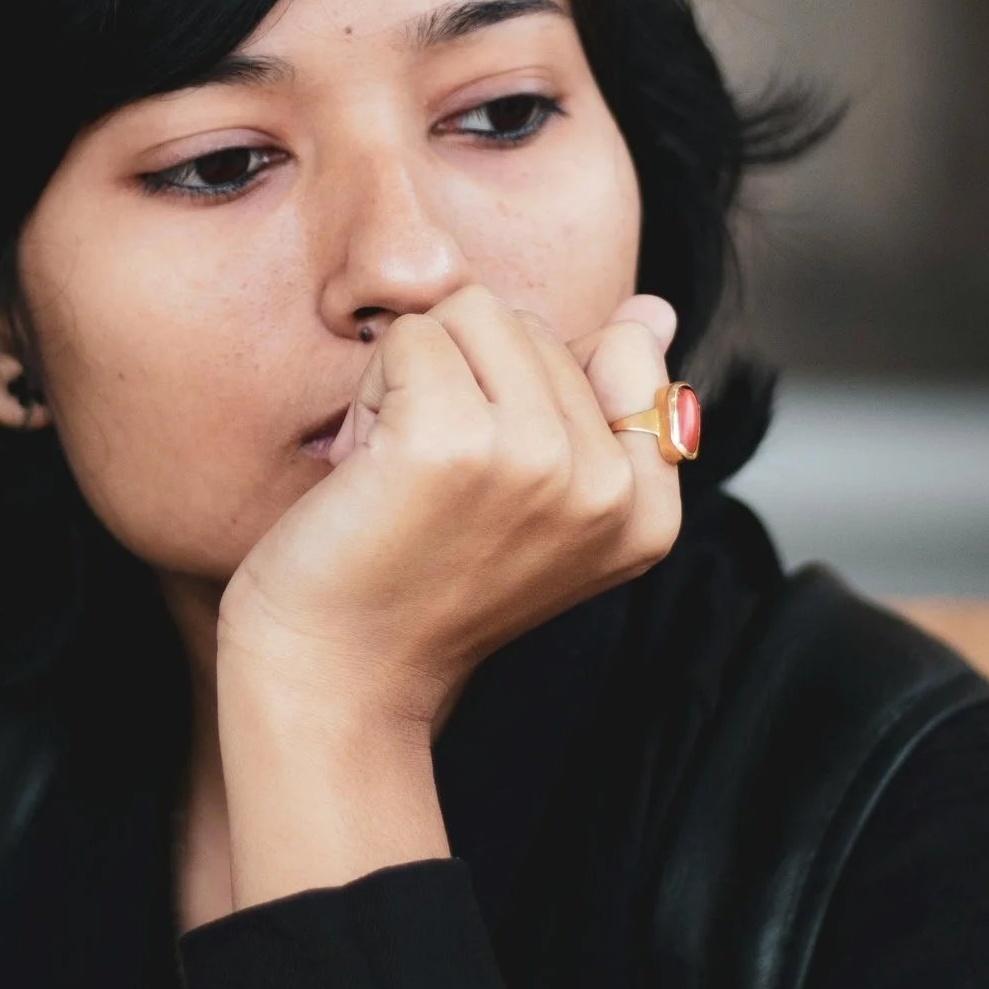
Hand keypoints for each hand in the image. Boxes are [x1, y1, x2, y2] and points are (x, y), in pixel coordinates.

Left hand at [211, 287, 682, 905]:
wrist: (334, 678)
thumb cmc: (419, 580)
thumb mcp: (540, 496)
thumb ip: (607, 401)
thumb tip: (654, 311)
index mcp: (647, 509)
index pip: (623, 347)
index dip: (529, 386)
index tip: (494, 475)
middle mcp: (608, 488)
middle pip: (533, 323)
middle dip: (465, 378)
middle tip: (432, 481)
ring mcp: (537, 462)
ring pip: (470, 314)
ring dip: (414, 376)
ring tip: (401, 470)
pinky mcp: (451, 442)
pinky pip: (410, 335)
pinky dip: (372, 388)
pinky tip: (367, 466)